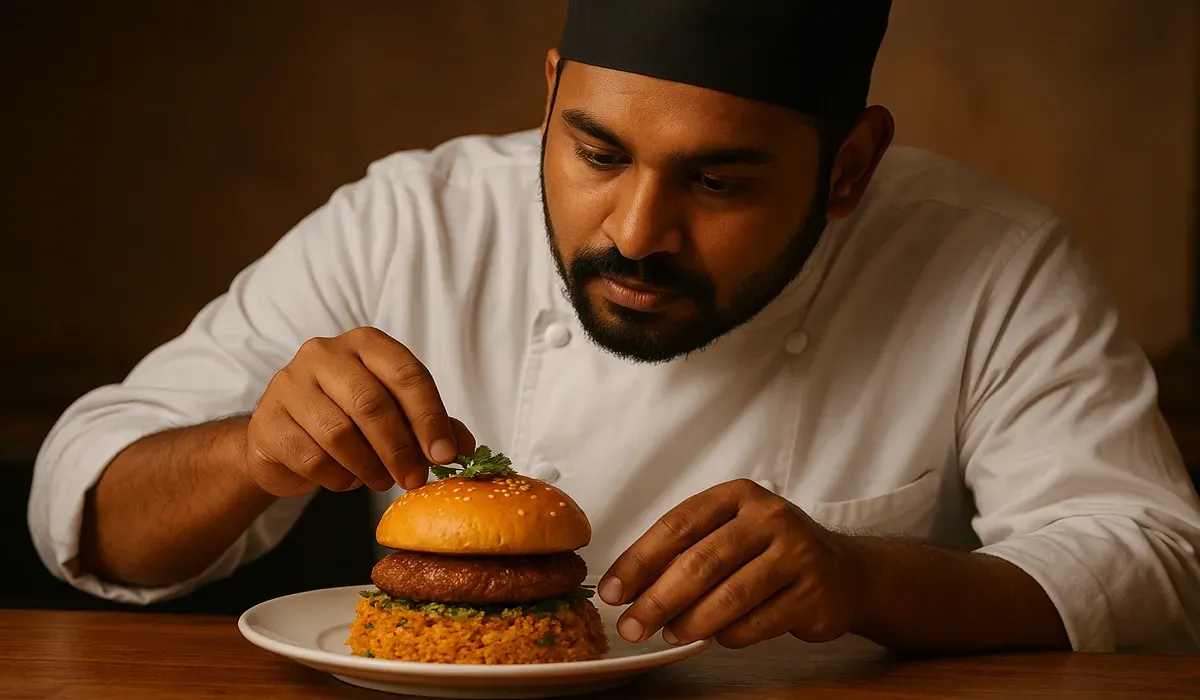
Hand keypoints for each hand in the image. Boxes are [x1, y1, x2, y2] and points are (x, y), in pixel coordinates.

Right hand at [243, 326, 474, 497]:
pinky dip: (338, 478)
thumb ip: (429, 424)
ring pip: (339, 433)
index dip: (430, 418)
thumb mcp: (393, 413)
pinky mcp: (267, 421)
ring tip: (381, 481)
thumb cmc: (347, 418)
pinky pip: (312, 458)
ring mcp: (289, 384)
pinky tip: (347, 479)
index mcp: (365, 343)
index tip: (445, 455)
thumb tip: (464, 447)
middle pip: (372, 404)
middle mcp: (324, 353)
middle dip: (400, 449)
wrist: (282, 437)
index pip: (406, 374)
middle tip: (414, 479)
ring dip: (369, 467)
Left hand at [598, 479, 860, 648]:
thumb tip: (627, 588)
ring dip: (691, 622)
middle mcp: (770, 517)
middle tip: (631, 626)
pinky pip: (758, 623)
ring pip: (730, 596)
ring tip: (669, 634)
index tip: (611, 591)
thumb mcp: (731, 534)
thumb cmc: (770, 552)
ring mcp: (797, 554)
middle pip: (701, 562)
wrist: (844, 572)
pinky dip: (728, 636)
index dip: (638, 561)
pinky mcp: (814, 593)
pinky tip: (716, 638)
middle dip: (657, 599)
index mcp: (738, 495)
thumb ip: (686, 553)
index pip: (677, 525)